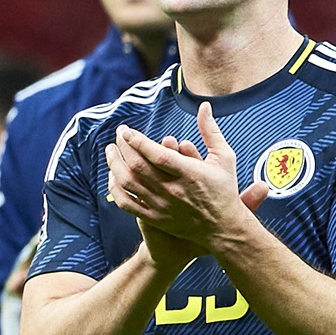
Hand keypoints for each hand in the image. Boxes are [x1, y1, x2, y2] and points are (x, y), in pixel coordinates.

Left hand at [108, 104, 267, 247]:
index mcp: (190, 174)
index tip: (127, 130)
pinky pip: (127, 203)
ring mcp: (162, 206)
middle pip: (138, 166)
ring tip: (111, 150)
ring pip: (128, 183)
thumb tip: (204, 106)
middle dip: (123, 146)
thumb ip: (211, 131)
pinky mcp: (155, 218)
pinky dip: (115, 189)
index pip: (157, 155)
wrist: (224, 228)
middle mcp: (174, 191)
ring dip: (114, 164)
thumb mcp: (224, 158)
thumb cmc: (224, 190)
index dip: (137, 141)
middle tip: (120, 134)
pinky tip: (114, 176)